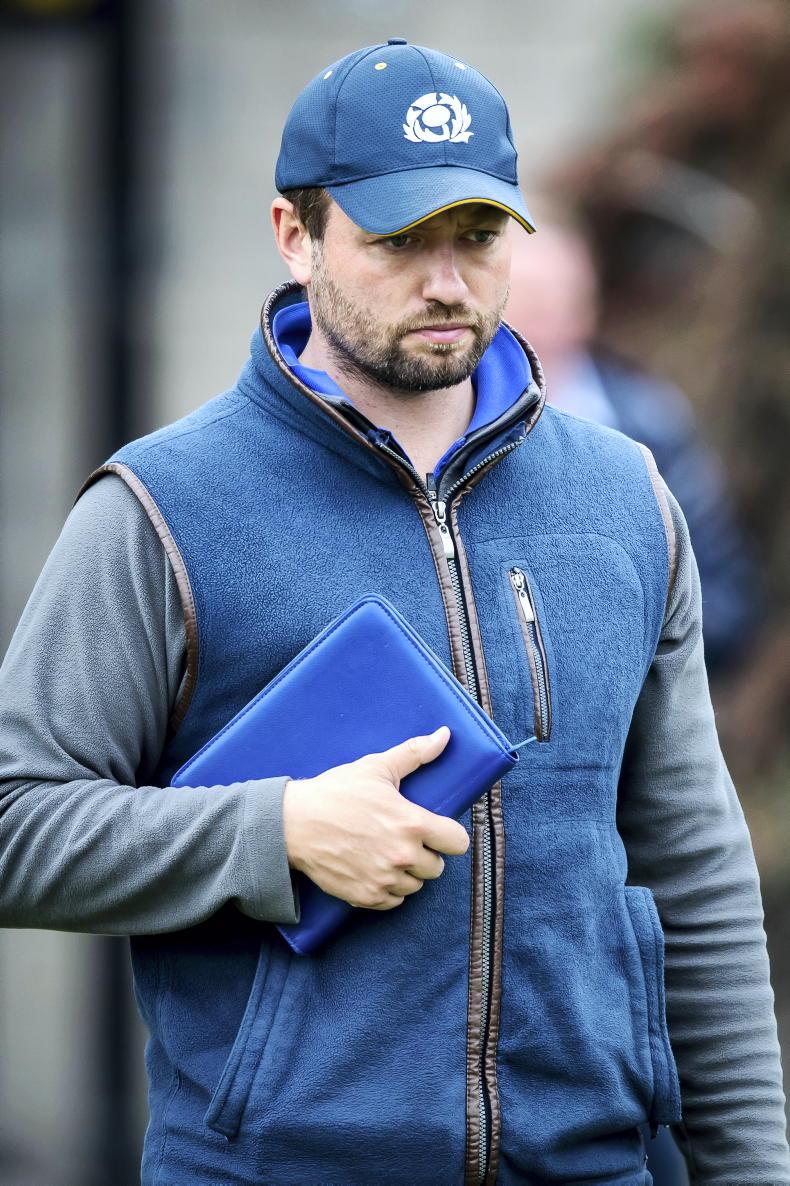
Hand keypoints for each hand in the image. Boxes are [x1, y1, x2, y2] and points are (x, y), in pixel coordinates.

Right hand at [282, 726, 468, 909]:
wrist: (293, 823)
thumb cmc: (335, 792)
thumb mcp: (376, 767)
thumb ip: (415, 753)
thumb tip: (444, 735)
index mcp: (411, 823)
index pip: (458, 843)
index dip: (449, 836)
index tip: (437, 831)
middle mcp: (402, 855)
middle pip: (437, 868)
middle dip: (425, 854)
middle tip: (404, 840)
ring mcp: (384, 879)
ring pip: (415, 886)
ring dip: (406, 873)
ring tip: (387, 854)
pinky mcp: (366, 897)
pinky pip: (393, 901)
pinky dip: (387, 889)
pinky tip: (374, 869)